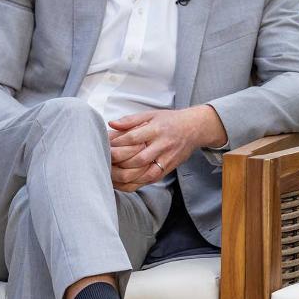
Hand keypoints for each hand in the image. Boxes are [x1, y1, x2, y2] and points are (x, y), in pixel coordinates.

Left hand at [107, 105, 226, 191]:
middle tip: (103, 162)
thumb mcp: (151, 114)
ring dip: (124, 177)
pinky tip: (121, 183)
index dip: (117, 144)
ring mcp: (166, 159)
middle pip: (137, 159)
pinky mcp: (168, 169)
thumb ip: (130, 120)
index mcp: (156, 129)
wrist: (194, 129)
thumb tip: (111, 124)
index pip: (133, 138)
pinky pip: (149, 180)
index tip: (105, 145)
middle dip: (118, 163)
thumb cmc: (170, 121)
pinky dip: (134, 184)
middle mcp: (162, 145)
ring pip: (144, 174)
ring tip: (109, 175)